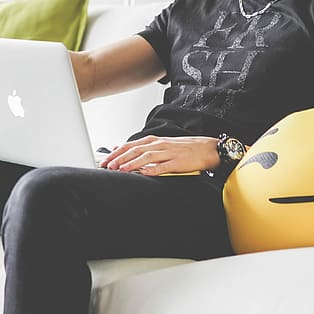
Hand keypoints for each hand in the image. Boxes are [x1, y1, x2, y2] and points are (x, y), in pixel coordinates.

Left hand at [99, 135, 219, 174]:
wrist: (208, 149)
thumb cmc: (183, 148)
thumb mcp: (159, 144)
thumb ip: (140, 146)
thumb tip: (120, 146)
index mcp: (153, 141)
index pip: (130, 145)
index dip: (116, 153)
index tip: (104, 160)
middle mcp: (159, 145)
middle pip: (135, 150)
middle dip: (120, 158)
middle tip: (108, 166)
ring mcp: (168, 153)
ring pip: (147, 157)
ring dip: (132, 163)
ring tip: (121, 169)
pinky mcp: (178, 162)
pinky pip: (163, 166)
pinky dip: (152, 169)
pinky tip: (143, 173)